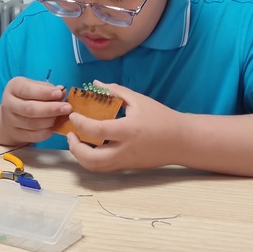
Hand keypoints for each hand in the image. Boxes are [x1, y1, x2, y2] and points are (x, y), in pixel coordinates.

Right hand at [0, 76, 72, 144]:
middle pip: (30, 109)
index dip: (44, 92)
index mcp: (14, 87)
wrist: (11, 116)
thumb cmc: (27, 97)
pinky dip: (47, 132)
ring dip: (51, 121)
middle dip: (51, 109)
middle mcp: (9, 104)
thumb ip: (47, 89)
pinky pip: (34, 136)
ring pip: (33, 124)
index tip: (59, 93)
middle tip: (67, 108)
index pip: (27, 90)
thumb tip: (62, 91)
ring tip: (63, 117)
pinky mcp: (16, 134)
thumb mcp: (35, 87)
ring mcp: (11, 121)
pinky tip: (54, 126)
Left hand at [65, 81, 181, 171]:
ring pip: (95, 167)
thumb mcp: (139, 100)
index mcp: (128, 130)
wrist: (181, 141)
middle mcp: (124, 150)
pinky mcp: (126, 167)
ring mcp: (125, 162)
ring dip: (81, 156)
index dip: (80, 123)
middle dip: (75, 148)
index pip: (97, 131)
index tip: (73, 115)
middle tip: (71, 134)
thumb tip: (96, 83)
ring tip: (77, 141)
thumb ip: (115, 91)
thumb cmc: (161, 118)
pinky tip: (90, 146)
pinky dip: (91, 159)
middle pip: (91, 159)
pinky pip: (103, 168)